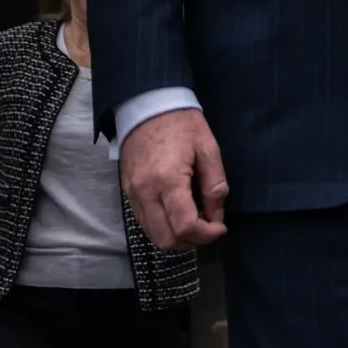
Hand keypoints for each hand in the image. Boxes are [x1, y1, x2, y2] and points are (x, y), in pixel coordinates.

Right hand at [120, 108, 228, 250]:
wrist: (148, 105)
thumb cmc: (182, 124)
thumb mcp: (208, 149)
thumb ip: (215, 186)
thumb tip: (216, 217)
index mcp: (168, 180)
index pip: (185, 226)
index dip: (206, 235)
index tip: (220, 227)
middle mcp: (145, 192)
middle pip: (166, 240)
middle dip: (191, 242)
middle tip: (207, 228)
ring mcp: (132, 194)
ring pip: (153, 236)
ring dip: (176, 238)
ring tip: (194, 223)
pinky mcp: (127, 192)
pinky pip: (144, 222)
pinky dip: (162, 227)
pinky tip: (177, 215)